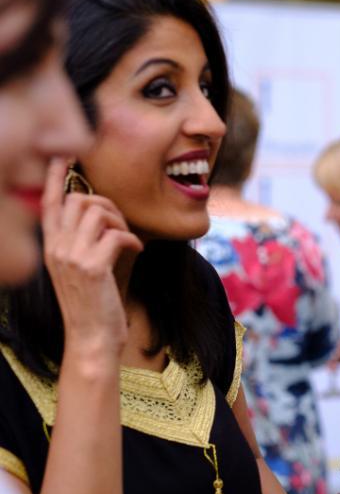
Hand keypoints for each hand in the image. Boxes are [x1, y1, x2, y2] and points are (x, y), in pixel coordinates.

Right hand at [41, 159, 142, 359]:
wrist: (92, 338)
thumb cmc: (93, 302)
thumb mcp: (80, 267)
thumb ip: (82, 241)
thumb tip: (100, 214)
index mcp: (51, 247)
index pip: (47, 203)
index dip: (55, 176)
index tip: (64, 154)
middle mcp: (56, 249)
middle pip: (78, 200)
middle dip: (107, 204)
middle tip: (121, 224)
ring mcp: (72, 257)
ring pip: (98, 212)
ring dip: (121, 220)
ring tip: (129, 238)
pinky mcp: (92, 267)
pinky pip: (117, 234)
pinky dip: (133, 238)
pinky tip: (138, 249)